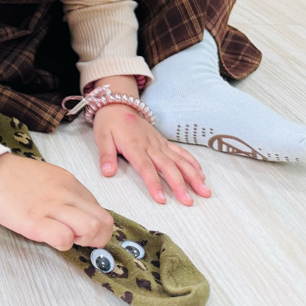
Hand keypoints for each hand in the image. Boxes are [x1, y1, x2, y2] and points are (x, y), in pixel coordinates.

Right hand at [0, 153, 113, 250]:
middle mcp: (66, 194)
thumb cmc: (14, 177)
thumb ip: (66, 193)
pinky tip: (48, 238)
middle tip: (77, 238)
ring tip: (65, 237)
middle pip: (104, 222)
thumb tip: (79, 215)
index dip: (95, 226)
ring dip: (83, 241)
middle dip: (97, 238)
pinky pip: (64, 239)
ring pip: (92, 229)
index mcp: (70, 183)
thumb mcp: (49, 177)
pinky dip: (62, 244)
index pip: (101, 211)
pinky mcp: (34, 221)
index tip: (80, 230)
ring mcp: (52, 207)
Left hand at [94, 103, 210, 205]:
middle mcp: (150, 145)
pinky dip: (192, 163)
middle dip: (180, 185)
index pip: (146, 167)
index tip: (161, 199)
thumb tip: (107, 172)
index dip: (154, 183)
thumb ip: (105, 155)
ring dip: (193, 176)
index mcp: (134, 145)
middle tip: (188, 201)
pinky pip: (180, 152)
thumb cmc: (109, 122)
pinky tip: (201, 174)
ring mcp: (159, 143)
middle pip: (168, 166)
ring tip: (204, 191)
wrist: (117, 104)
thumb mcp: (101, 137)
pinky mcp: (163, 141)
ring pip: (179, 160)